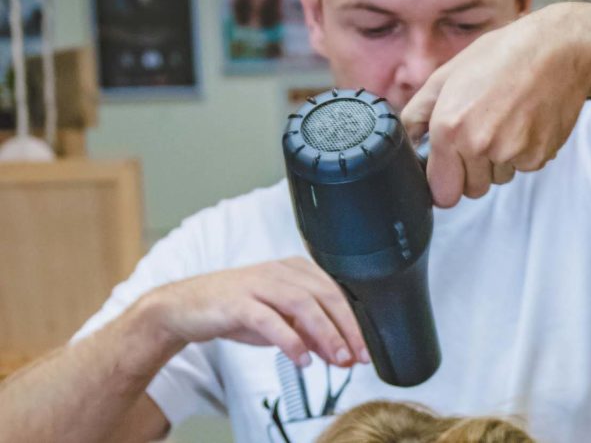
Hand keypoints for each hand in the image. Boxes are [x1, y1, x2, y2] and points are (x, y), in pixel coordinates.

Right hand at [143, 258, 366, 367]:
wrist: (184, 308)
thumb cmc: (235, 310)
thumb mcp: (279, 322)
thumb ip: (310, 334)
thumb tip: (342, 353)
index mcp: (295, 270)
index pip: (335, 293)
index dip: (354, 321)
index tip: (367, 348)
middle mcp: (280, 272)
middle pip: (325, 296)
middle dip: (347, 328)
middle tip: (360, 355)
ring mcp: (258, 284)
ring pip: (303, 304)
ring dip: (326, 333)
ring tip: (339, 358)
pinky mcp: (238, 301)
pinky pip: (269, 319)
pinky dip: (290, 340)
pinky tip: (302, 359)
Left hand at [402, 3, 590, 207]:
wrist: (557, 49)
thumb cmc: (502, 55)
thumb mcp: (448, 75)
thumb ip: (418, 112)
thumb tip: (409, 140)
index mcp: (450, 127)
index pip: (442, 192)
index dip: (444, 182)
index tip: (449, 170)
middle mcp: (479, 145)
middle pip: (471, 190)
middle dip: (472, 172)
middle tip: (481, 137)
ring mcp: (512, 153)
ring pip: (498, 178)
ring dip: (499, 161)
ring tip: (506, 122)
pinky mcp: (539, 155)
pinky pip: (523, 168)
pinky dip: (523, 153)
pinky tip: (525, 122)